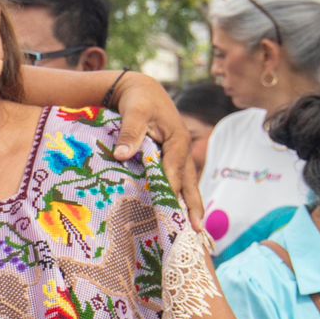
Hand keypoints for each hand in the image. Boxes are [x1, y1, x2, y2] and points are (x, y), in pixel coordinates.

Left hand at [105, 72, 203, 227]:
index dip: (170, 188)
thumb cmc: (138, 100)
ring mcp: (178, 156)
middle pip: (189, 181)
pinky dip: (180, 196)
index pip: (174, 169)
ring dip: (190, 205)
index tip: (167, 209)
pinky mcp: (171, 159)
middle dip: (193, 205)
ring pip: (187, 184)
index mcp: (177, 140)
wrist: (141, 90)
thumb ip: (130, 133)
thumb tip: (122, 155)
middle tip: (197, 228)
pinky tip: (179, 213)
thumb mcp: (134, 112)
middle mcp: (182, 150)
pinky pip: (178, 181)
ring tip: (195, 227)